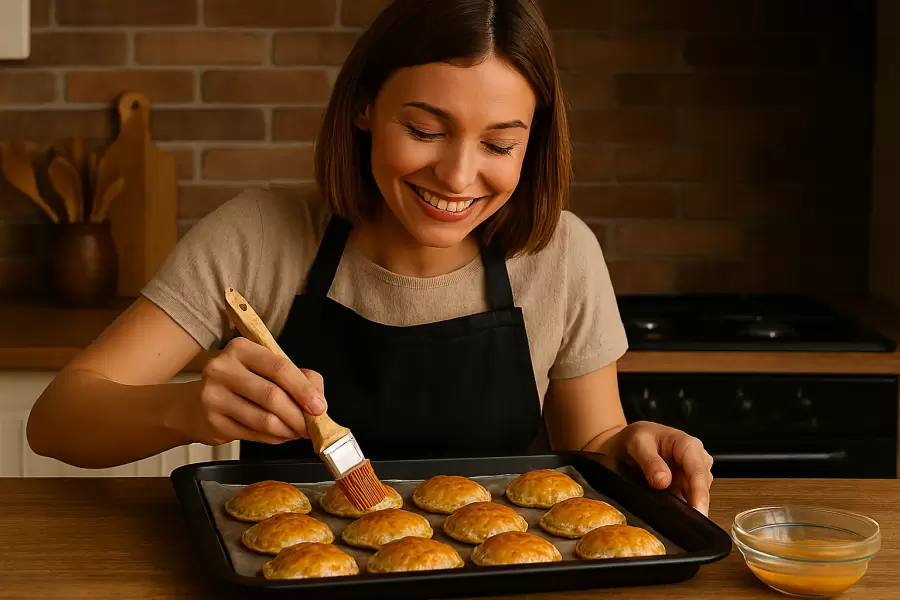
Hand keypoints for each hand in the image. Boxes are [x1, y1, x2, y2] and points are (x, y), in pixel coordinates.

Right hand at [184, 337, 326, 445]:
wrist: (195, 405)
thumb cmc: (240, 383)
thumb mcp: (267, 369)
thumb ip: (299, 377)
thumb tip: (318, 399)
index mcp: (241, 349)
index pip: (279, 367)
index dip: (303, 389)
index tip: (319, 406)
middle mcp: (223, 369)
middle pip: (272, 396)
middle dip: (298, 415)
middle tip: (311, 425)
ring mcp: (214, 397)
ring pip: (264, 420)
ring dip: (288, 430)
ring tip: (297, 431)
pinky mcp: (213, 422)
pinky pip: (254, 434)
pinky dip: (273, 438)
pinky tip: (278, 434)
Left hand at [599, 421, 713, 515]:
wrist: (628, 444)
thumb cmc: (638, 437)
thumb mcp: (638, 443)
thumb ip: (650, 461)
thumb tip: (663, 480)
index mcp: (688, 444)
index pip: (698, 471)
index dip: (699, 492)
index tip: (697, 510)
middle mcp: (696, 460)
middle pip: (701, 487)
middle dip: (694, 505)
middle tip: (681, 523)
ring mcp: (693, 476)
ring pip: (696, 497)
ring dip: (685, 508)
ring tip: (668, 515)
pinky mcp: (686, 488)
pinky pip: (687, 501)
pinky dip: (680, 509)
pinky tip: (670, 514)